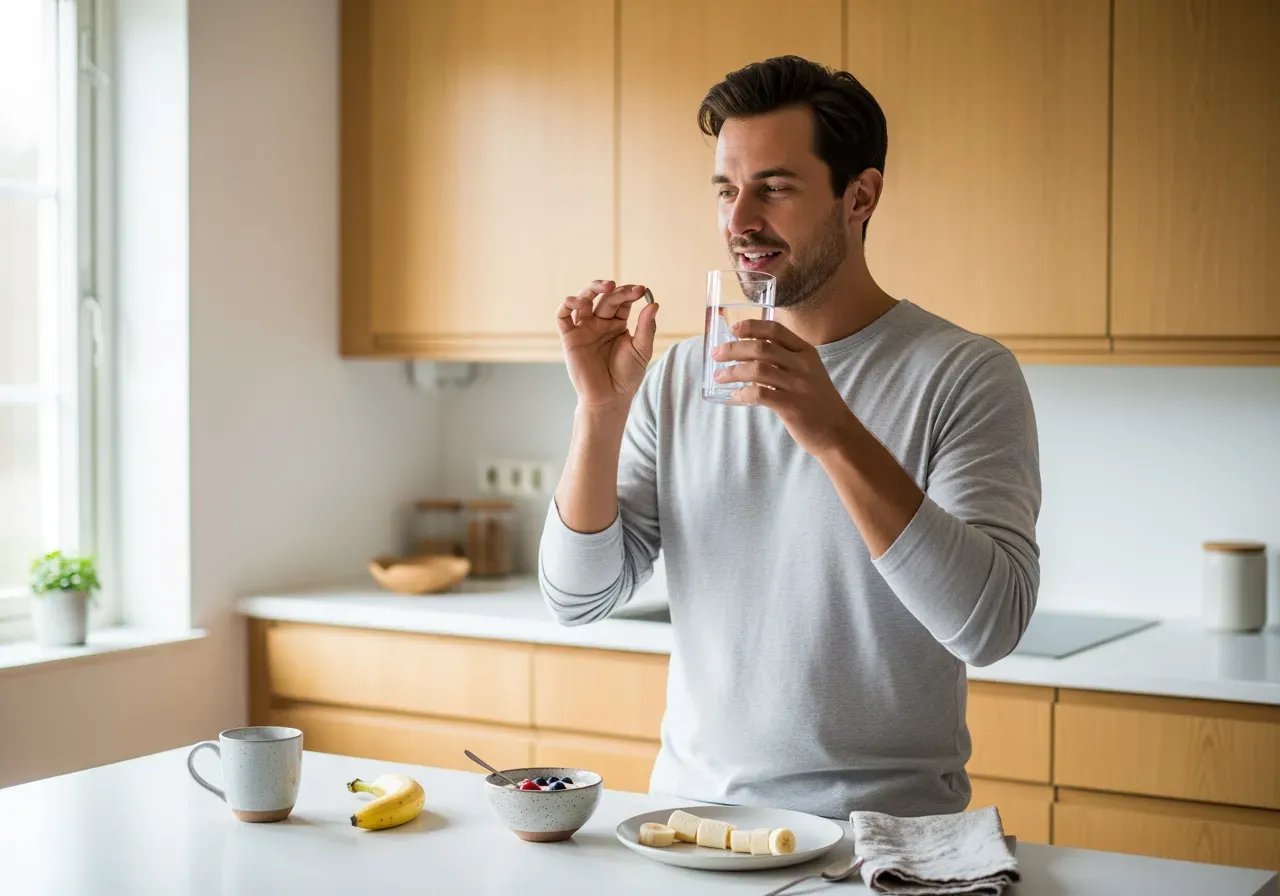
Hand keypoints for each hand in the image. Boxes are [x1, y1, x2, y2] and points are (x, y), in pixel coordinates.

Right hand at [557, 280, 658, 413]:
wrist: (610, 397)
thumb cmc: (627, 377)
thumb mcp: (641, 350)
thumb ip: (646, 328)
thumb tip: (654, 304)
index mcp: (616, 324)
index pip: (622, 301)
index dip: (630, 293)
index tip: (641, 290)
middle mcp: (599, 323)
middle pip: (605, 298)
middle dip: (617, 290)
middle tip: (629, 289)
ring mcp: (583, 329)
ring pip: (582, 300)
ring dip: (592, 289)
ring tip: (607, 287)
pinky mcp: (569, 337)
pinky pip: (562, 316)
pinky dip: (567, 304)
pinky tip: (578, 301)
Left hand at [711, 319, 855, 456]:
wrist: (838, 432)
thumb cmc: (817, 402)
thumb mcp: (808, 373)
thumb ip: (784, 362)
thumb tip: (749, 356)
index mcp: (806, 352)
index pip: (776, 330)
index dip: (752, 327)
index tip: (733, 330)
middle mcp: (803, 365)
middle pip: (761, 348)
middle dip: (734, 349)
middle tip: (716, 354)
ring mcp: (798, 385)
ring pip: (758, 370)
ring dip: (733, 371)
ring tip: (720, 376)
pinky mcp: (792, 407)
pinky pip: (760, 395)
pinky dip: (743, 394)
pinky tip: (734, 397)